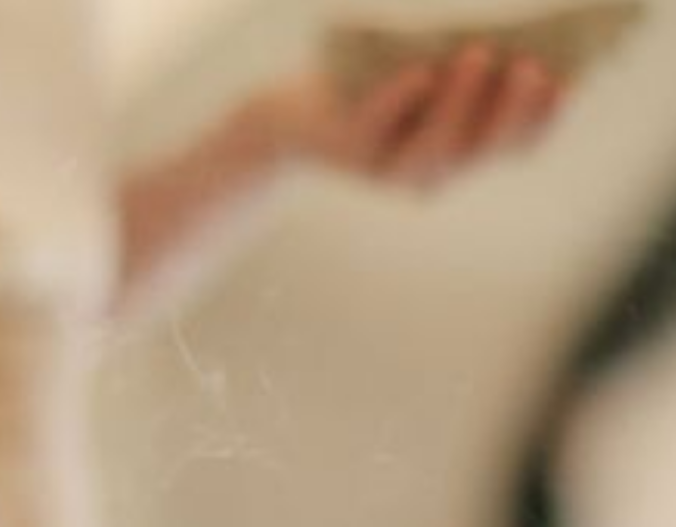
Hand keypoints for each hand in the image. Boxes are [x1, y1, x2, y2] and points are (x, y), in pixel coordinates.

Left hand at [277, 43, 565, 191]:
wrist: (297, 117)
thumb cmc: (377, 82)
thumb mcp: (433, 70)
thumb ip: (474, 62)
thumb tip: (518, 20)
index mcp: (463, 149)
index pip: (516, 142)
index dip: (543, 118)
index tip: (568, 81)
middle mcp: (433, 168)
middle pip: (481, 147)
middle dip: (510, 109)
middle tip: (531, 66)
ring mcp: (391, 165)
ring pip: (434, 145)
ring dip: (460, 101)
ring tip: (478, 55)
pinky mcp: (351, 148)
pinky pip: (378, 123)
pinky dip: (398, 99)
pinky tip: (418, 73)